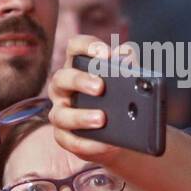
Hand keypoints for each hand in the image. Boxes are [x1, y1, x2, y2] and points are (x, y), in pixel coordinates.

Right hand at [46, 34, 137, 165]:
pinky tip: (106, 144)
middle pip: (62, 78)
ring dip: (81, 117)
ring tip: (102, 119)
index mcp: (79, 68)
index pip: (76, 48)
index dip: (87, 47)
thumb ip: (129, 67)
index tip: (106, 54)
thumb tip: (128, 55)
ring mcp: (62, 113)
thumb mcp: (129, 84)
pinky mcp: (66, 138)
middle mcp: (64, 88)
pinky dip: (88, 144)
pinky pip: (71, 141)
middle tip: (100, 87)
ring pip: (61, 114)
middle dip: (80, 81)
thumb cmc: (123, 102)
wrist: (125, 136)